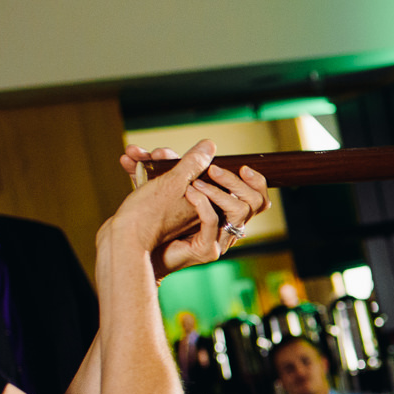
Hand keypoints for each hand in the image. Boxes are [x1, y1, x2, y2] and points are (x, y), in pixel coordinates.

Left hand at [113, 143, 270, 278]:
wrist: (136, 243)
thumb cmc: (152, 214)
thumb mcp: (169, 180)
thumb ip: (186, 162)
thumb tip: (207, 143)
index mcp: (225, 212)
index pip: (257, 198)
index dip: (257, 182)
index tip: (244, 167)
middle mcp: (227, 226)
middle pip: (256, 203)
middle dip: (238, 182)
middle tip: (214, 169)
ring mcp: (218, 240)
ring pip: (240, 212)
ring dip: (220, 191)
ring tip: (196, 182)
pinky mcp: (206, 250)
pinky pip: (213, 222)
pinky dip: (203, 203)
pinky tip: (188, 192)